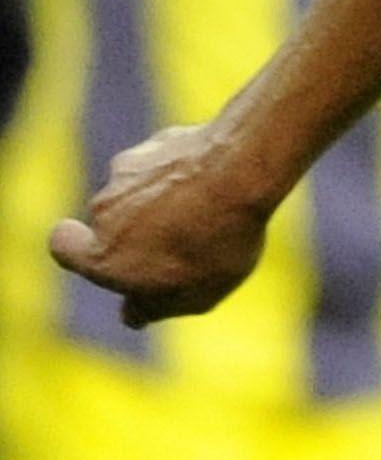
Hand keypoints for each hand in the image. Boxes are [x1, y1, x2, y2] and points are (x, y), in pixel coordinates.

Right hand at [50, 124, 278, 328]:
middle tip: (183, 241)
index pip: (63, 246)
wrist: (238, 174)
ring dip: (164, 201)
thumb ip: (154, 307)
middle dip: (139, 230)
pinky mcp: (154, 144)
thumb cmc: (216, 242)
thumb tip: (133, 314)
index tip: (87, 242)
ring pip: (140, 191)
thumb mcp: (194, 295)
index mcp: (102, 256)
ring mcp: (126, 174)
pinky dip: (183, 174)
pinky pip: (166, 166)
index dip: (73, 245)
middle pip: (112, 221)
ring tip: (209, 211)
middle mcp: (103, 212)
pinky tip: (217, 180)